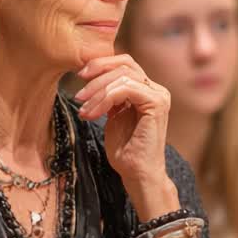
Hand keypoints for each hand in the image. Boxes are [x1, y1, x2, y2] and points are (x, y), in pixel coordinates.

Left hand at [74, 56, 178, 218]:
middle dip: (97, 73)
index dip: (101, 64)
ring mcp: (158, 96)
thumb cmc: (124, 150)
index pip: (124, 64)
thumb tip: (90, 78)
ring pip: (123, 76)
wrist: (137, 174)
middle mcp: (155, 89)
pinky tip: (92, 114)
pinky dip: (104, 99)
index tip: (79, 76)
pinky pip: (126, 89)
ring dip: (97, 91)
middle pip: (125, 64)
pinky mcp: (156, 104)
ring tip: (83, 109)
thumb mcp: (112, 116)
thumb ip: (109, 96)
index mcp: (146, 90)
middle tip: (78, 94)